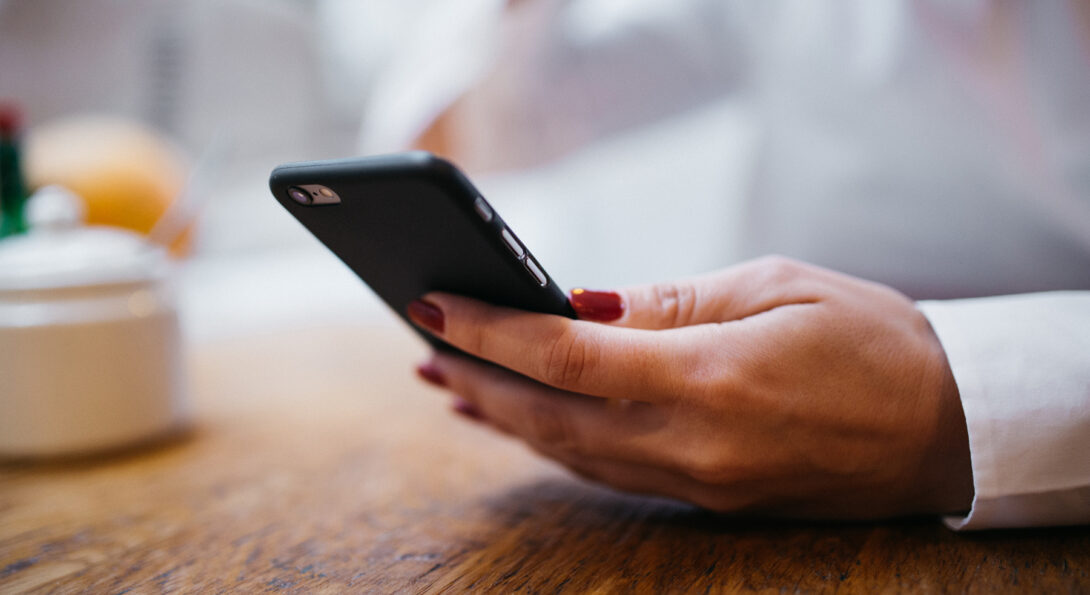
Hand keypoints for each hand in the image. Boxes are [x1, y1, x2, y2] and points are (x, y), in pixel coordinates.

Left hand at [409, 256, 973, 519]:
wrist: (948, 428)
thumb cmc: (874, 339)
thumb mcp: (775, 287)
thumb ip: (668, 303)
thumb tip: (577, 305)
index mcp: (712, 378)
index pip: (567, 358)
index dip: (490, 331)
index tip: (434, 304)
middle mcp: (694, 444)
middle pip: (549, 417)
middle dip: (474, 380)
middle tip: (420, 345)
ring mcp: (699, 483)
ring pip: (570, 452)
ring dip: (503, 418)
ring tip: (450, 383)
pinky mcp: (708, 499)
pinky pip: (609, 472)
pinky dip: (554, 443)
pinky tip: (525, 422)